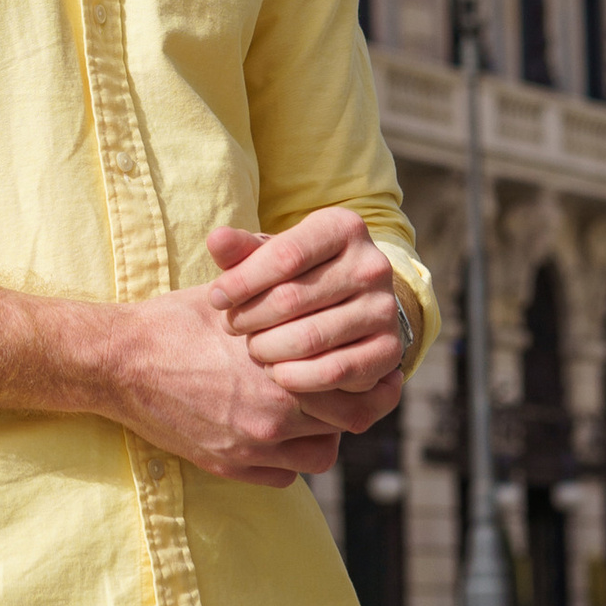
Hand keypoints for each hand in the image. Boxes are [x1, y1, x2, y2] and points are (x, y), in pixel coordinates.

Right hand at [89, 284, 348, 485]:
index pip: (353, 384)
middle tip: (346, 390)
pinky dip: (288, 459)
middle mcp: (272, 415)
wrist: (117, 362)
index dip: (367, 376)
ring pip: (320, 455)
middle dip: (349, 404)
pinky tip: (276, 433)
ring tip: (309, 412)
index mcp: (279, 370)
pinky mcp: (226, 465)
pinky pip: (284, 476)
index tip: (371, 368)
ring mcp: (249, 446)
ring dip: (321, 434)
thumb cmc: (173, 323)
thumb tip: (319, 287)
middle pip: (345, 423)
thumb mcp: (231, 299)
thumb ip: (280, 300)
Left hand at [205, 208, 407, 434]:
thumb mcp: (272, 254)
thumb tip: (217, 240)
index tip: (215, 299)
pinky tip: (276, 372)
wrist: (351, 303)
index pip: (284, 255)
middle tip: (232, 326)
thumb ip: (242, 250)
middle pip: (293, 298)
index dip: (241, 281)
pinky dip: (298, 377)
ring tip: (252, 348)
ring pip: (311, 337)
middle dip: (251, 317)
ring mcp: (385, 309)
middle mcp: (372, 265)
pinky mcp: (390, 350)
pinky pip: (336, 371)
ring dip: (269, 349)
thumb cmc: (298, 273)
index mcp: (343, 228)